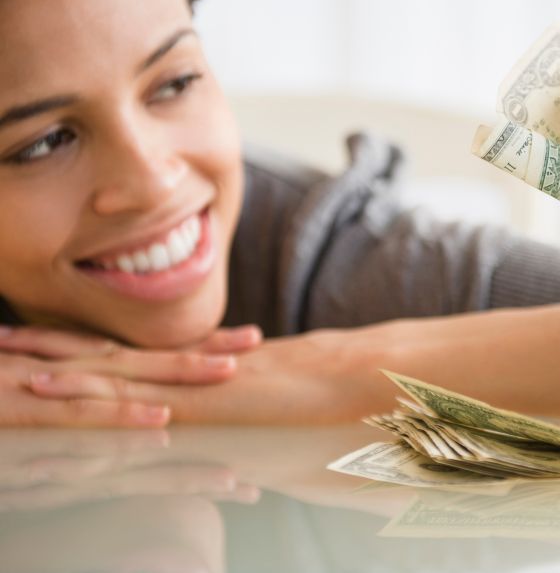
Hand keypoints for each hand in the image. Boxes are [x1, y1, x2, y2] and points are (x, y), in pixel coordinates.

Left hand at [23, 328, 388, 424]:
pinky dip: (83, 388)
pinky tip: (46, 385)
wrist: (343, 376)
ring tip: (0, 352)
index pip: (125, 353)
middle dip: (46, 343)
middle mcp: (178, 367)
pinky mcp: (188, 400)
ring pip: (102, 367)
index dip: (78, 345)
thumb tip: (219, 400)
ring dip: (48, 360)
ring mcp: (182, 381)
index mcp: (189, 366)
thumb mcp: (262, 395)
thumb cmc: (316, 390)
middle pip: (101, 351)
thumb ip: (233, 394)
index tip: (37, 340)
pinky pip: (127, 394)